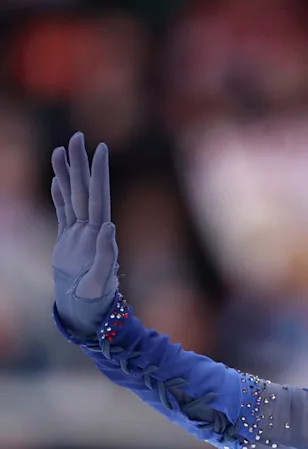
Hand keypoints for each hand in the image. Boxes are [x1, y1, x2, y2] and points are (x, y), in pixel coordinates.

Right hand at [50, 132, 118, 338]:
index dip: (98, 174)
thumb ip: (105, 256)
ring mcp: (79, 234)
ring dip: (68, 174)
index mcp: (99, 235)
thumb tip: (108, 226)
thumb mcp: (100, 282)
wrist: (86, 311)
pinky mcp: (68, 242)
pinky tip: (59, 179)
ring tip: (63, 150)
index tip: (101, 150)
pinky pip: (64, 213)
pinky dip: (60, 195)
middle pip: (84, 190)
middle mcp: (91, 230)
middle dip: (81, 164)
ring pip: (72, 197)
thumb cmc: (95, 301)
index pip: (98, 196)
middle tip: (79, 137)